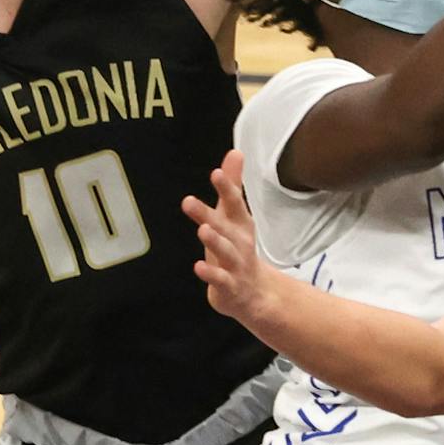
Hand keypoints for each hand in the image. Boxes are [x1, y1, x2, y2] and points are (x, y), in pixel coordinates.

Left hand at [183, 151, 278, 325]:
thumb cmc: (238, 247)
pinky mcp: (229, 285)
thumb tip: (235, 152)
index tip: (216, 173)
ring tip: (203, 230)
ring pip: (225, 251)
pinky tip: (198, 267)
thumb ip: (233, 185)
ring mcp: (236, 264)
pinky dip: (211, 274)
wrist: (254, 293)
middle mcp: (240, 241)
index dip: (226, 188)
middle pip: (224, 225)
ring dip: (215, 241)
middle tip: (189, 201)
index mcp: (241, 223)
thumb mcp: (234, 216)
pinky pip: (221, 280)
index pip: (235, 202)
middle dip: (208, 213)